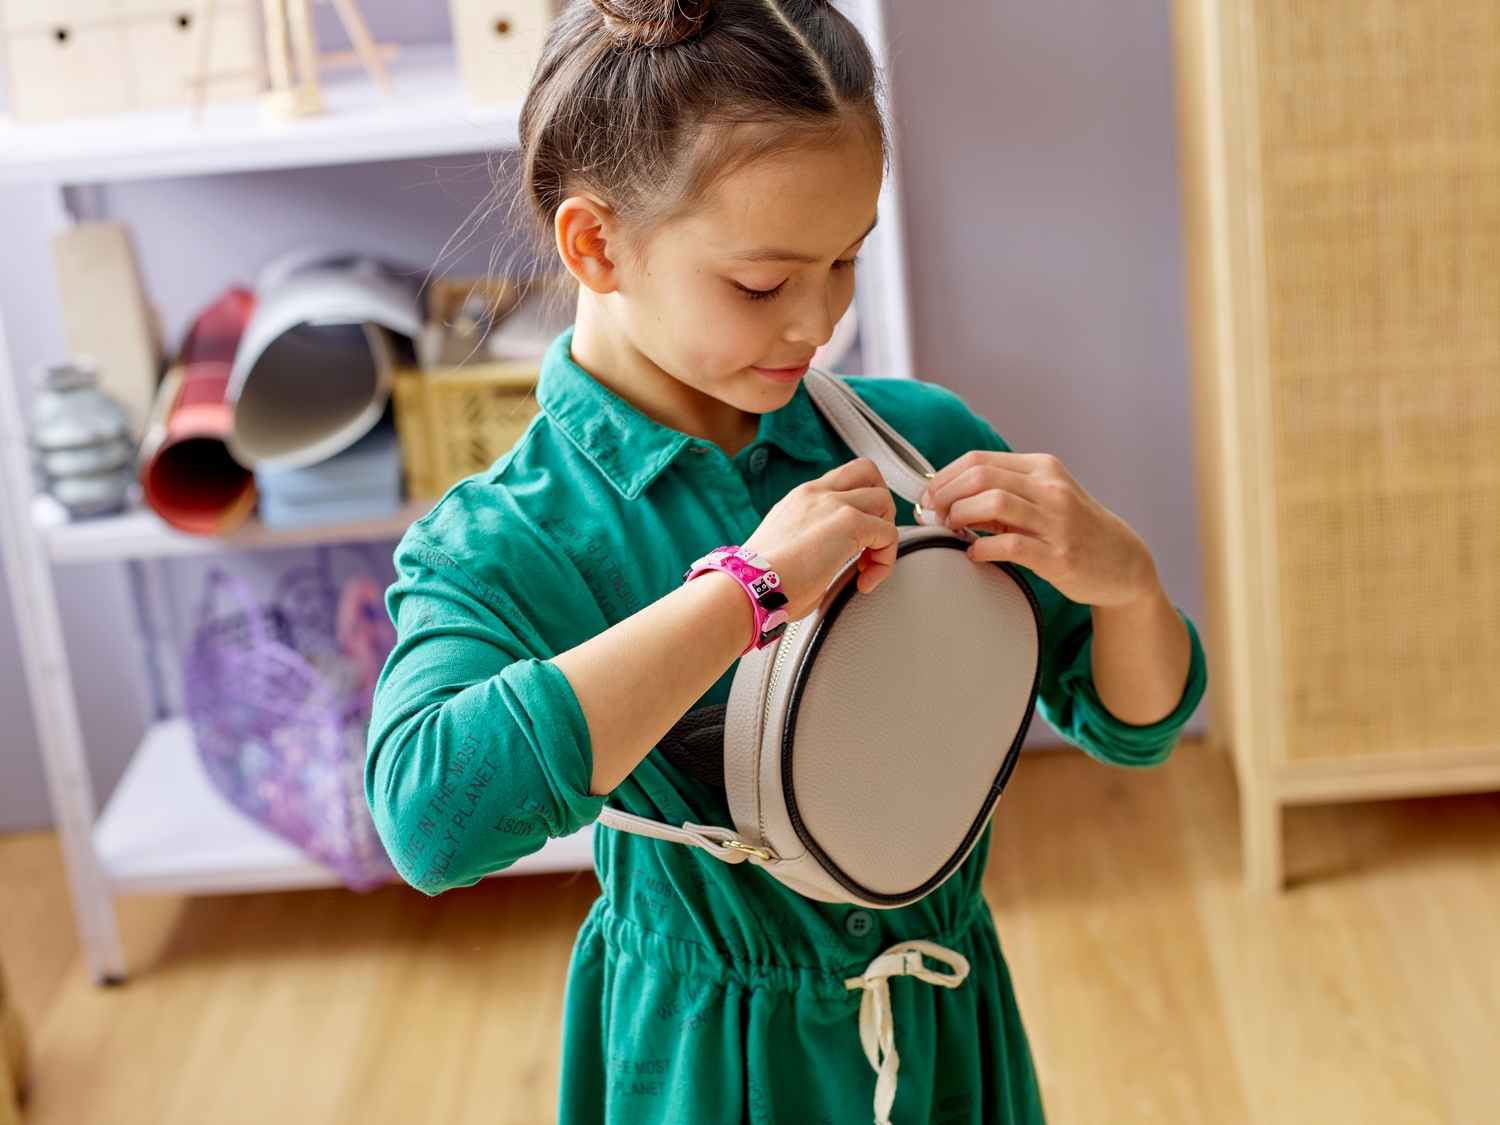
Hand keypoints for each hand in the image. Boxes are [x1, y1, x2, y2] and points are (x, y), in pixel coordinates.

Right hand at [744, 458, 899, 618]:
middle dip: (880, 506)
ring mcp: (834, 504)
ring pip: (884, 500)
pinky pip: (889, 533)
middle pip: (868, 472)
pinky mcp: (849, 523)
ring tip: (867, 567)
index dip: (858, 506)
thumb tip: (830, 566)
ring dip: (885, 534)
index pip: (843, 480)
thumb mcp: (789, 547)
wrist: (749, 587)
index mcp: (801, 497)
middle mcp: (817, 493)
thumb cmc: (761, 581)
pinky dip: (885, 560)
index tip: (852, 544)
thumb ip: (815, 543)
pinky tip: (864, 582)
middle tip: (871, 543)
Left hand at [920, 450, 1158, 608]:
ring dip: (959, 516)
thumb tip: (949, 496)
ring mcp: (1057, 521)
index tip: (930, 496)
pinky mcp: (1058, 556)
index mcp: (1042, 467)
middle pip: (980, 476)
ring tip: (951, 530)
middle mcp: (1050, 488)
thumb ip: (1003, 492)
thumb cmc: (1075, 528)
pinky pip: (1009, 545)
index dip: (944, 477)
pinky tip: (973, 553)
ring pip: (992, 503)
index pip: (979, 459)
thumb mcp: (1044, 497)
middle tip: (934, 515)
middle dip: (945, 495)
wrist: (1123, 561)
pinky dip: (982, 548)